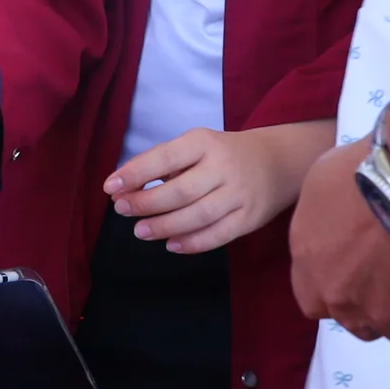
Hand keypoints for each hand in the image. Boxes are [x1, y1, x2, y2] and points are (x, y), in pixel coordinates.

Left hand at [103, 121, 331, 254]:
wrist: (279, 162)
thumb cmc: (221, 155)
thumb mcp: (195, 146)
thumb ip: (161, 165)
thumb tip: (123, 189)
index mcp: (204, 143)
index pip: (165, 158)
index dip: (135, 173)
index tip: (110, 187)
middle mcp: (224, 167)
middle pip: (180, 191)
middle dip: (146, 203)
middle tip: (122, 210)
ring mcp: (240, 194)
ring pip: (198, 216)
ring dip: (164, 226)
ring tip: (140, 231)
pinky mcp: (250, 218)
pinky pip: (219, 235)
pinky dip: (193, 243)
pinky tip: (171, 245)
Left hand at [289, 138, 389, 343]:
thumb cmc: (372, 167)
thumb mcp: (323, 186)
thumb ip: (327, 222)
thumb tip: (342, 226)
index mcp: (312, 268)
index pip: (316, 302)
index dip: (342, 290)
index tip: (364, 273)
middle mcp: (346, 301)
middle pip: (363, 322)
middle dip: (382, 303)